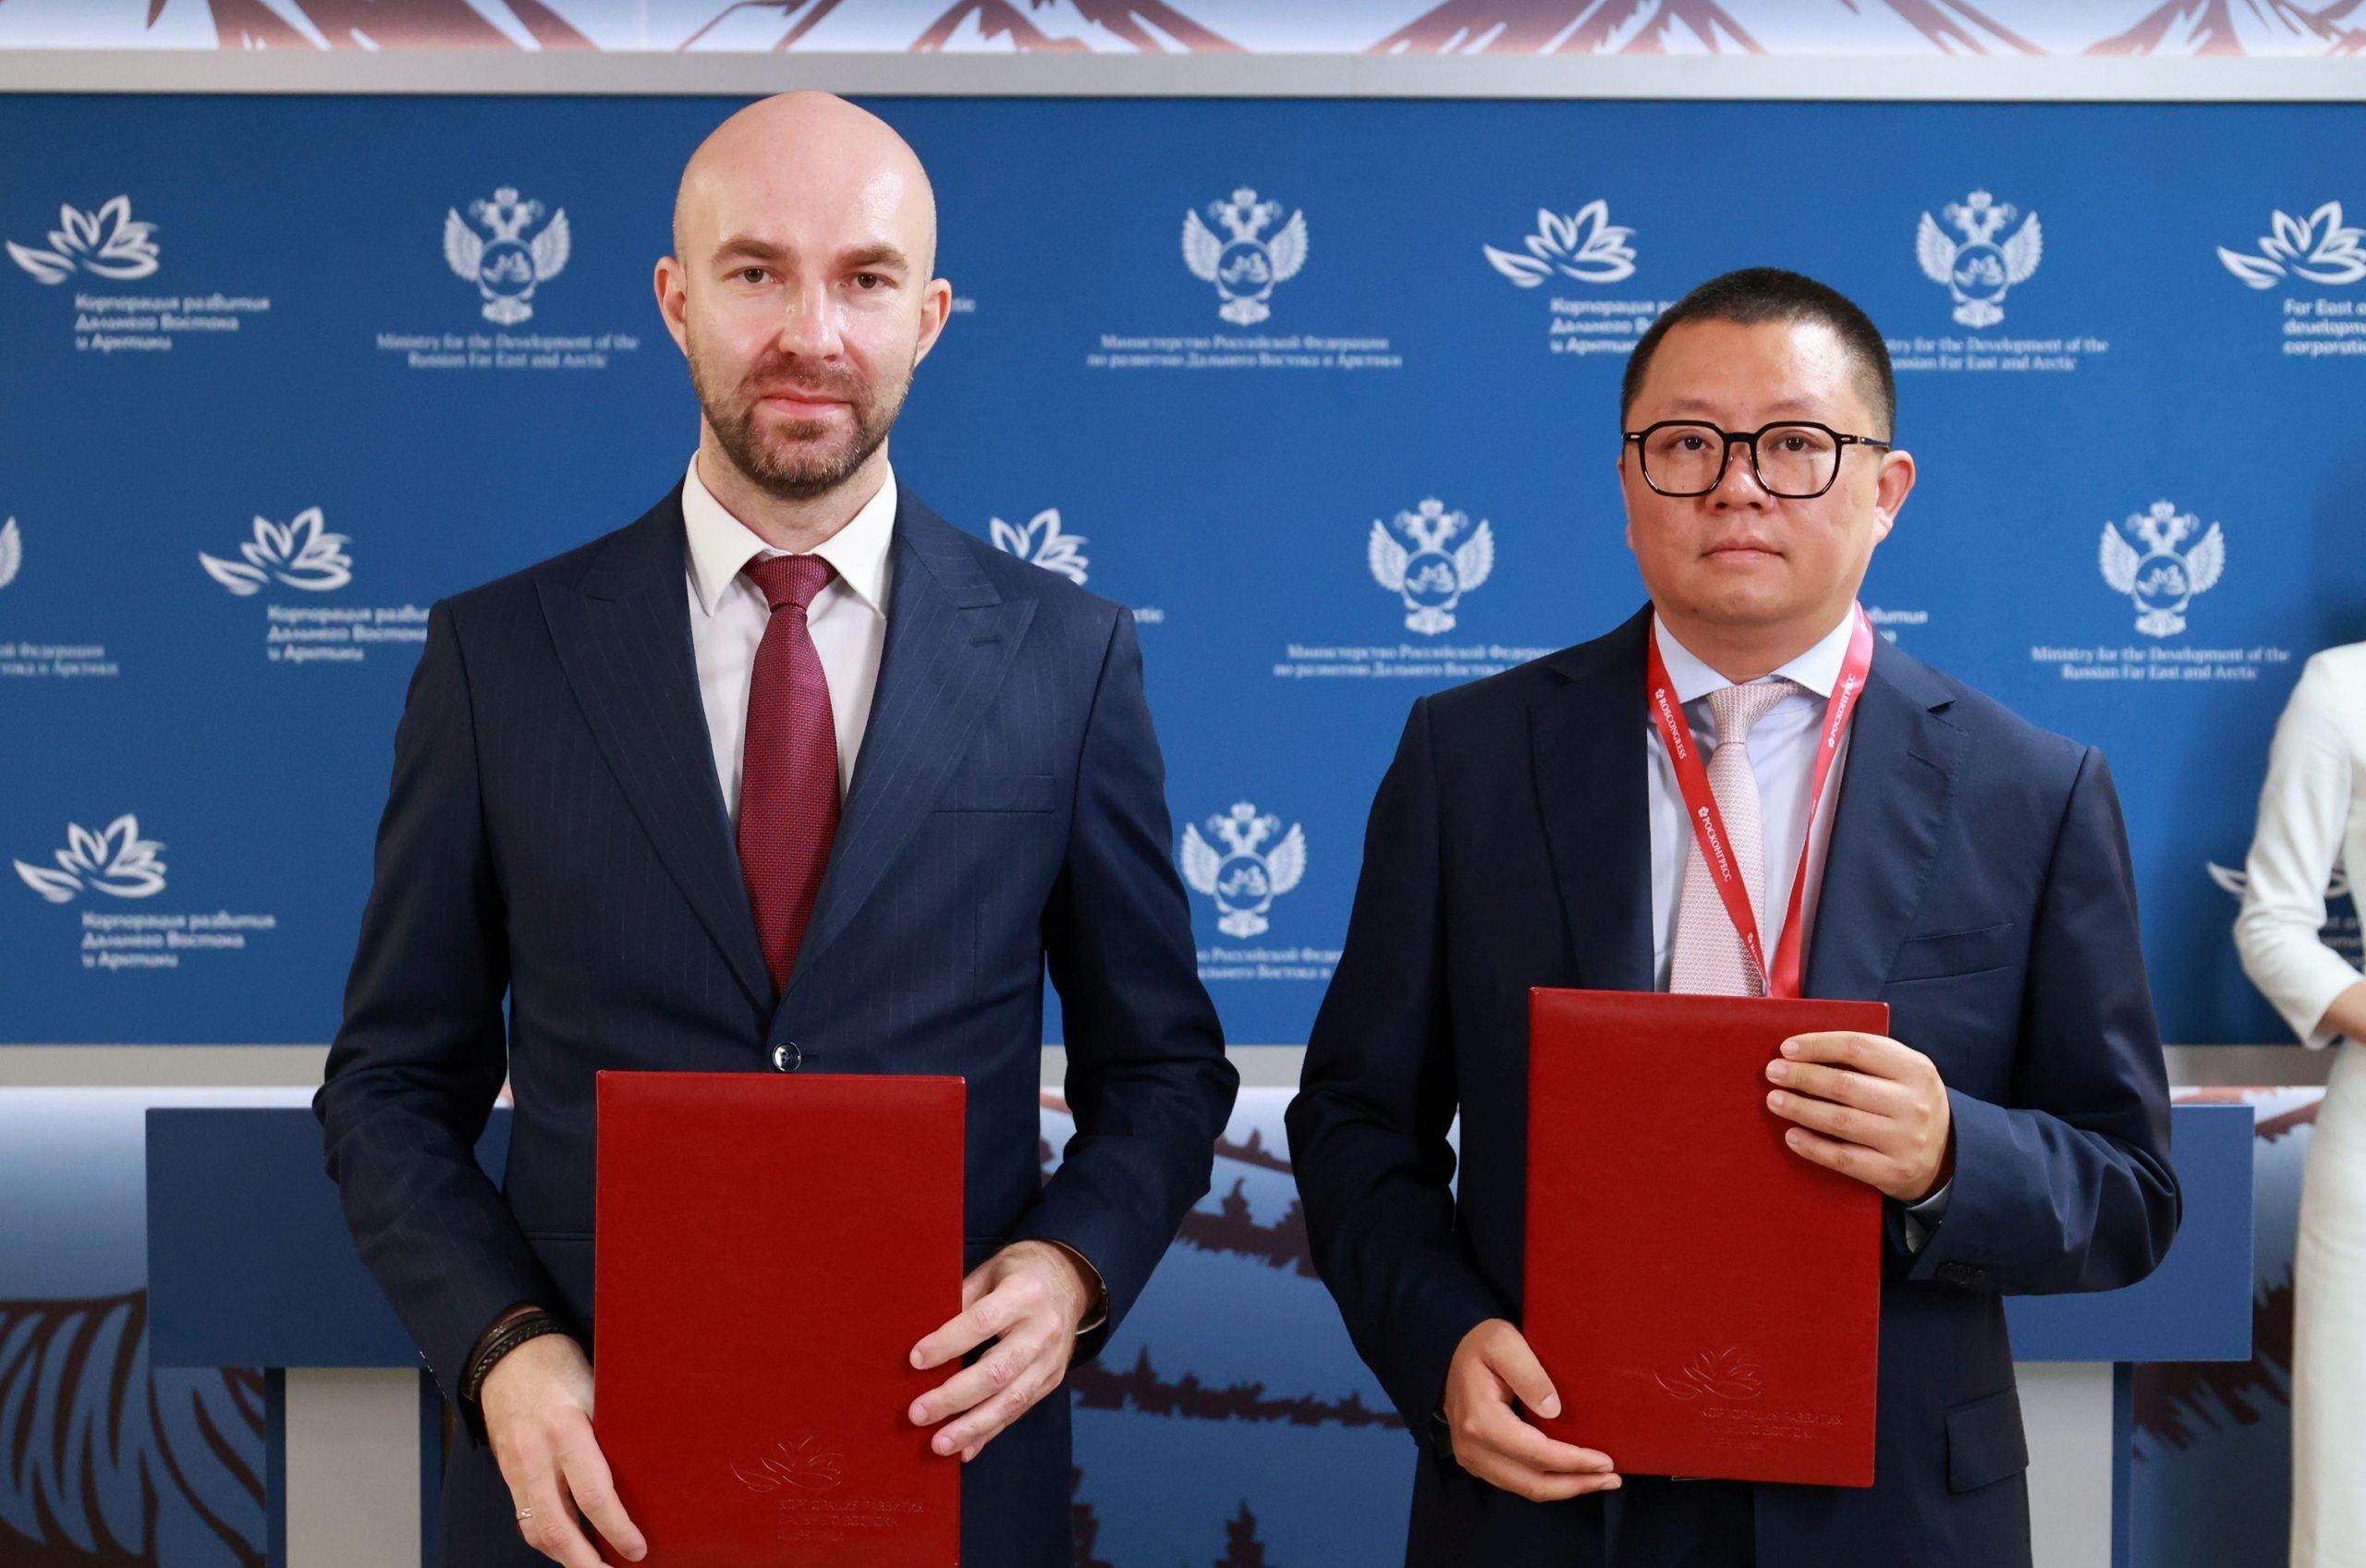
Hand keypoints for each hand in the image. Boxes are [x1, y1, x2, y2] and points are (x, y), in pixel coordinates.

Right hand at [481, 1333, 645, 1565]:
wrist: (507, 1355)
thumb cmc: (561, 1366)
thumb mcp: (598, 1388)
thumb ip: (614, 1428)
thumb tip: (648, 1465)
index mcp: (566, 1429)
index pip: (594, 1494)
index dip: (617, 1529)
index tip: (637, 1549)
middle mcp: (536, 1455)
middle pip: (558, 1527)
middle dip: (585, 1562)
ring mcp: (516, 1468)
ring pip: (536, 1530)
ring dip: (564, 1557)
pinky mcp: (507, 1474)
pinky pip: (525, 1518)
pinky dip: (547, 1539)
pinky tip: (568, 1547)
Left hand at [908, 1240, 1093, 1461]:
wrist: (1071, 1280)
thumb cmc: (1019, 1274)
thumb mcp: (990, 1272)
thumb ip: (961, 1300)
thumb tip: (922, 1334)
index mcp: (1026, 1294)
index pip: (982, 1323)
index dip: (948, 1343)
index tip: (915, 1360)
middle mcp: (1043, 1330)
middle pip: (997, 1371)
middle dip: (954, 1398)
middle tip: (918, 1413)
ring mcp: (1051, 1360)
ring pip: (1011, 1401)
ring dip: (972, 1427)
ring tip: (939, 1445)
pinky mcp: (1052, 1380)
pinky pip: (1019, 1411)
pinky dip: (990, 1432)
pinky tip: (965, 1449)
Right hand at [1441, 1319, 1620, 1502]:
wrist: (1453, 1353)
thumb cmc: (1483, 1344)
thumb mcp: (1505, 1343)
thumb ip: (1529, 1374)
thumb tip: (1553, 1410)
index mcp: (1481, 1420)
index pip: (1536, 1453)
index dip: (1574, 1462)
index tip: (1606, 1461)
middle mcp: (1472, 1447)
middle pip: (1533, 1482)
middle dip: (1576, 1484)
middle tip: (1613, 1479)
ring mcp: (1472, 1458)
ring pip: (1525, 1488)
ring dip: (1565, 1488)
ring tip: (1599, 1480)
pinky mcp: (1477, 1462)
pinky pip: (1516, 1482)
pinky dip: (1547, 1483)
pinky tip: (1571, 1475)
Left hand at [1765, 1031, 1953, 1201]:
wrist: (1947, 1158)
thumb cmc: (1908, 1104)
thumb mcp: (1904, 1073)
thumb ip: (1867, 1058)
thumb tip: (1805, 1050)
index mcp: (1915, 1069)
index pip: (1858, 1048)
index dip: (1818, 1045)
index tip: (1787, 1048)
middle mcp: (1913, 1103)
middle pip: (1845, 1084)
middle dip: (1802, 1076)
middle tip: (1773, 1072)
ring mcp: (1905, 1140)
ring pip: (1841, 1121)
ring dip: (1800, 1109)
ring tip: (1775, 1100)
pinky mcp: (1893, 1171)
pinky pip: (1844, 1158)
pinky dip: (1813, 1147)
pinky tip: (1792, 1136)